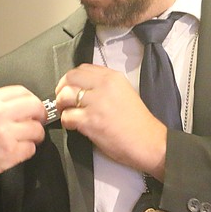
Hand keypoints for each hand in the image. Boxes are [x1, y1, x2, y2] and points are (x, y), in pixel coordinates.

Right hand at [0, 86, 45, 205]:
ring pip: (37, 130)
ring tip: (25, 139)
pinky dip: (27, 150)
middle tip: (37, 121)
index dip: (32, 99)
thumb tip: (25, 104)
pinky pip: (31, 148)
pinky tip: (16, 150)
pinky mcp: (10, 153)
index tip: (33, 107)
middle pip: (36, 107)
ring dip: (35, 135)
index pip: (23, 91)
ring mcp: (5, 135)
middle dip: (40, 115)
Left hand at [55, 64, 168, 178]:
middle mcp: (104, 86)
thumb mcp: (124, 93)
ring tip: (68, 114)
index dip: (70, 79)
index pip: (81, 69)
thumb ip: (104, 87)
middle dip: (61, 90)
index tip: (68, 87)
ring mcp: (97, 103)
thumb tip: (83, 89)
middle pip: (69, 78)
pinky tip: (74, 126)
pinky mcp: (91, 121)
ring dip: (62, 106)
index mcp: (112, 77)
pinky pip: (67, 117)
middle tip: (63, 101)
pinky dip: (66, 122)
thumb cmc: (138, 122)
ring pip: (65, 96)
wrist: (149, 142)